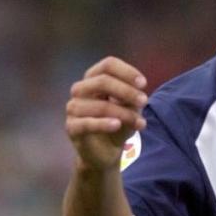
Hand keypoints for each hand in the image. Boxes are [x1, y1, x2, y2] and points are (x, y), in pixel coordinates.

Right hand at [66, 56, 148, 170]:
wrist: (106, 151)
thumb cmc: (118, 122)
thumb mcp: (130, 107)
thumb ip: (132, 96)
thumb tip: (137, 92)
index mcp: (95, 78)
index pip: (108, 64)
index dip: (127, 71)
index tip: (143, 84)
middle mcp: (81, 89)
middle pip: (102, 81)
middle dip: (127, 91)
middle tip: (144, 101)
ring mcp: (73, 108)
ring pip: (100, 105)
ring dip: (124, 114)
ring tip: (140, 123)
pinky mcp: (71, 127)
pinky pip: (86, 123)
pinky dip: (104, 123)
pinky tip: (117, 125)